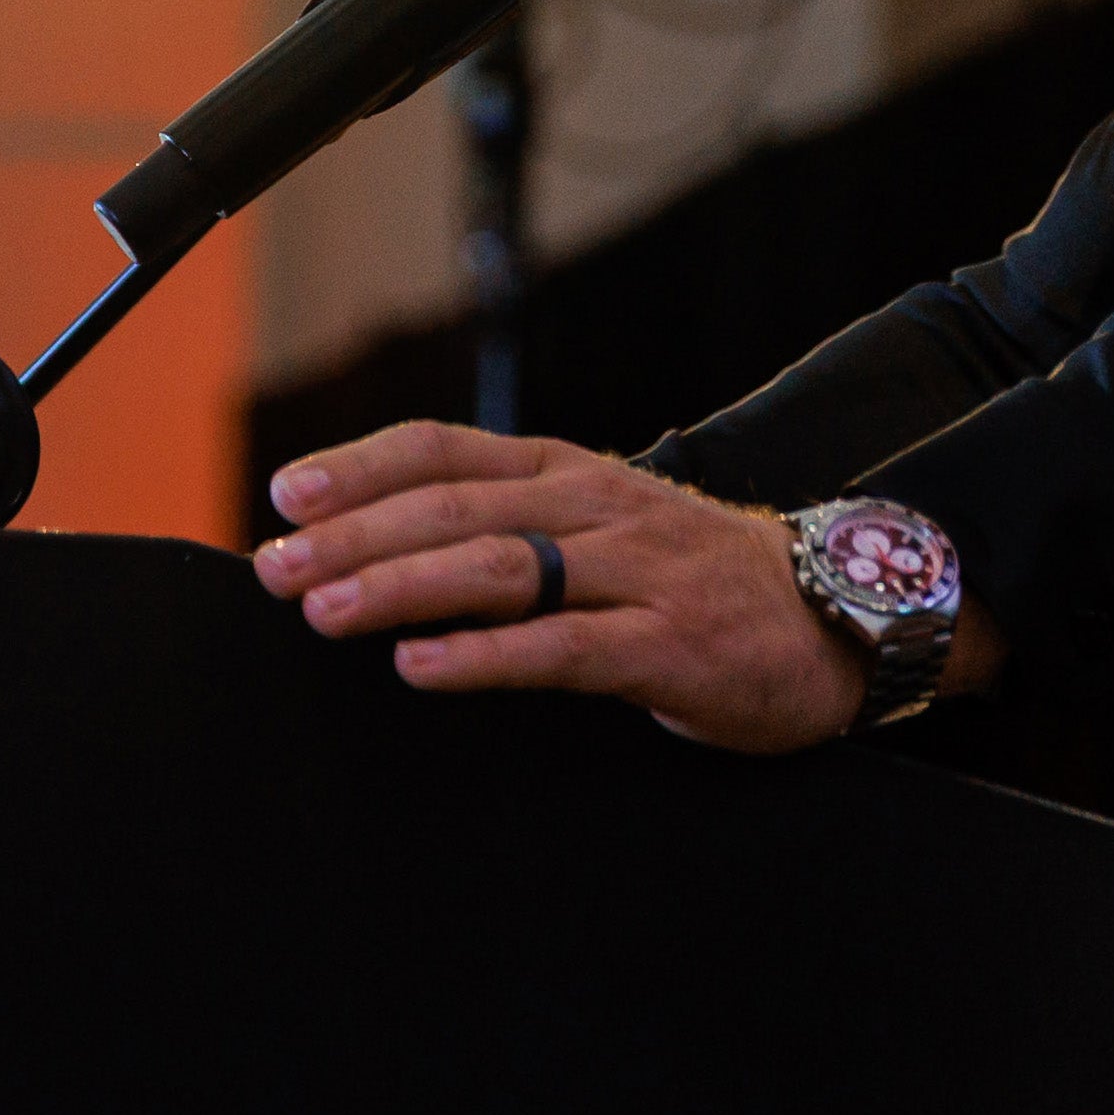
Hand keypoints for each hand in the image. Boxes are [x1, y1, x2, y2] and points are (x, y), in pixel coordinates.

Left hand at [253, 422, 867, 753]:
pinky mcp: (669, 645)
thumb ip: (512, 528)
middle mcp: (597, 508)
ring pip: (500, 566)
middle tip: (275, 566)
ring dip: (402, 586)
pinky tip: (421, 666)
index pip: (447, 448)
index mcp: (570, 474)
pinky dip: (484, 655)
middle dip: (355, 534)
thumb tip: (382, 548)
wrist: (837, 614)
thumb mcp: (603, 529)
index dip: (362, 467)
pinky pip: (562, 646)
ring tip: (325, 610)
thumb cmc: (696, 578)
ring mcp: (637, 572)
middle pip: (455, 506)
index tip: (284, 494)